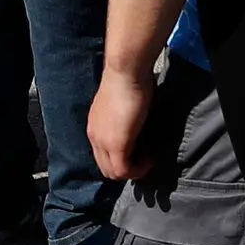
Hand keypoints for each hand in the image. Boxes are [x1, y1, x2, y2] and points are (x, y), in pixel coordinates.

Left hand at [90, 61, 159, 182]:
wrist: (125, 71)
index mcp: (95, 127)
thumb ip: (123, 119)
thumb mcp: (121, 105)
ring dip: (134, 170)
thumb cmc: (128, 80)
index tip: (140, 151)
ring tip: (148, 157)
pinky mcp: (116, 145)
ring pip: (113, 172)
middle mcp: (94, 137)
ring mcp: (103, 142)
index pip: (103, 156)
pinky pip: (124, 171)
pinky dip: (139, 169)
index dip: (122, 159)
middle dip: (127, 168)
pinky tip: (150, 157)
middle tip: (145, 158)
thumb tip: (135, 126)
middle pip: (106, 168)